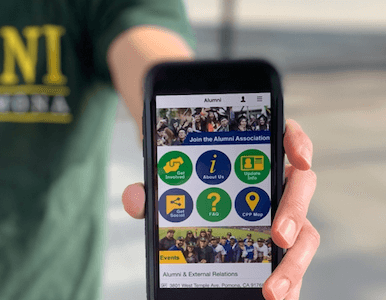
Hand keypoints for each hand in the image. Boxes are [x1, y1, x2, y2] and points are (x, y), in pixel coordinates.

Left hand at [122, 119, 316, 299]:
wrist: (185, 204)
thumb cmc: (182, 184)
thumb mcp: (164, 185)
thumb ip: (151, 189)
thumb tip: (136, 200)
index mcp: (254, 156)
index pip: (286, 136)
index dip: (298, 142)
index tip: (298, 159)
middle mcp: (276, 182)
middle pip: (302, 187)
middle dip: (294, 211)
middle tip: (278, 236)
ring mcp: (281, 215)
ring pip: (304, 233)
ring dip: (293, 262)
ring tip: (272, 290)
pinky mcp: (279, 246)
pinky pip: (292, 264)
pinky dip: (290, 283)